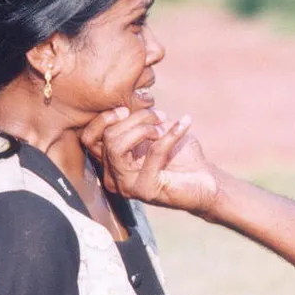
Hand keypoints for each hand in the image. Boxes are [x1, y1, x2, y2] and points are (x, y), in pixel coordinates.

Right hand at [80, 107, 218, 214]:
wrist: (205, 179)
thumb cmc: (180, 154)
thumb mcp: (154, 129)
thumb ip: (136, 120)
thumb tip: (124, 104)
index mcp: (110, 162)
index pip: (89, 139)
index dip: (104, 119)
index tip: (127, 108)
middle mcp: (112, 177)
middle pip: (107, 137)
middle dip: (135, 118)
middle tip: (159, 116)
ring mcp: (126, 186)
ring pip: (118, 145)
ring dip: (145, 128)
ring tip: (165, 126)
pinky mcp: (145, 190)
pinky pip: (153, 153)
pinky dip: (170, 134)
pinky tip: (185, 124)